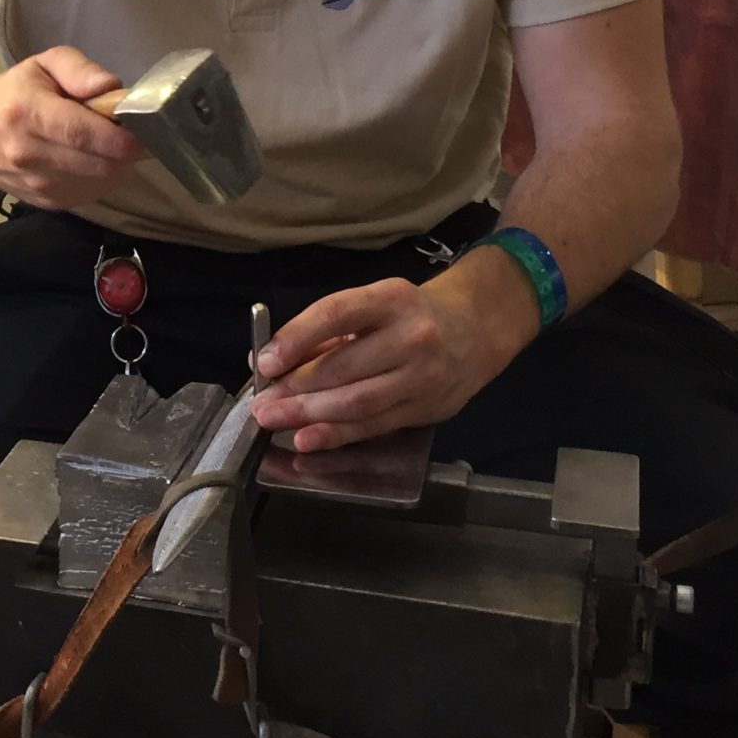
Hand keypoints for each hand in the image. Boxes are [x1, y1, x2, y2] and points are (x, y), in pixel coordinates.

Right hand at [0, 47, 143, 208]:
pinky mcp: (48, 204)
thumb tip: (111, 87)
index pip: (79, 133)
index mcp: (26, 113)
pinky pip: (92, 194)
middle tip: (133, 133)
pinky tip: (95, 160)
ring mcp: (38, 185)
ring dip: (116, 165)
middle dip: (125, 151)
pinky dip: (103, 177)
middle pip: (96, 163)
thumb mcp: (43, 65)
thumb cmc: (16, 94)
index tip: (142, 132)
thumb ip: (79, 70)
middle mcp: (29, 154)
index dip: (116, 138)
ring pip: (99, 182)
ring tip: (109, 144)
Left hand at [248, 275, 511, 451]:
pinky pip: (373, 426)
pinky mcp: (426, 409)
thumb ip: (324, 332)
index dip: (296, 339)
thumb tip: (267, 361)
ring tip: (275, 421)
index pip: (337, 314)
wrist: (476, 329)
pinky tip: (308, 438)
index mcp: (390, 299)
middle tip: (261, 404)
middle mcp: (412, 337)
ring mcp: (423, 376)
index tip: (265, 362)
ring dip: (309, 416)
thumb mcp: (373, 305)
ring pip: (357, 402)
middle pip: (343, 368)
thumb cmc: (410, 314)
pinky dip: (336, 435)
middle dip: (295, 389)